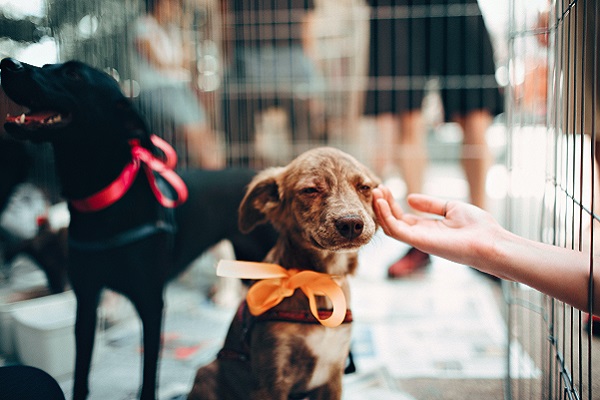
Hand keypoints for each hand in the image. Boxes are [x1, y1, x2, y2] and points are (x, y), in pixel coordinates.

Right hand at [372, 186, 500, 267]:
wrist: (491, 242)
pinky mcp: (419, 242)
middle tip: (376, 188)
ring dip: (381, 210)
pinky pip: (396, 230)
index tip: (385, 188)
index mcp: (428, 229)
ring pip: (390, 227)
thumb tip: (410, 198)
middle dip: (383, 205)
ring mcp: (419, 240)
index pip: (402, 217)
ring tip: (376, 192)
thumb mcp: (451, 208)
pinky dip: (386, 216)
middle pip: (393, 221)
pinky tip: (382, 202)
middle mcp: (421, 236)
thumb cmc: (478, 227)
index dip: (391, 204)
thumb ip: (430, 205)